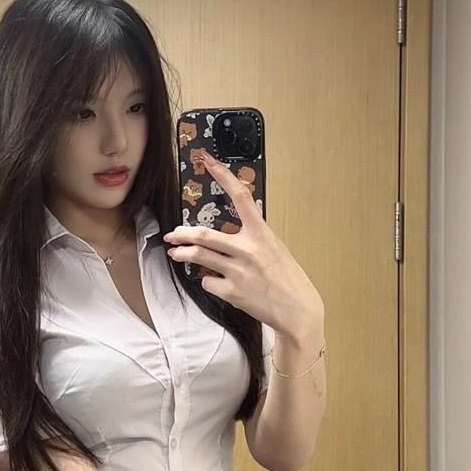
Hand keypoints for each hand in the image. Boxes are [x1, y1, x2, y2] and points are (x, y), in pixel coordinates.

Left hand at [164, 151, 323, 341]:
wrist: (298, 311)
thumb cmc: (288, 279)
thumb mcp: (275, 250)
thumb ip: (251, 240)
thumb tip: (225, 239)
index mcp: (262, 234)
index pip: (240, 196)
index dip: (223, 175)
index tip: (208, 159)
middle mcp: (248, 249)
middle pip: (204, 234)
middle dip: (182, 233)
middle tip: (173, 234)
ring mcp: (238, 271)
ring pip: (199, 257)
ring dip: (182, 254)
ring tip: (175, 253)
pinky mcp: (232, 292)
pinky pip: (208, 281)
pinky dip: (207, 280)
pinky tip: (215, 282)